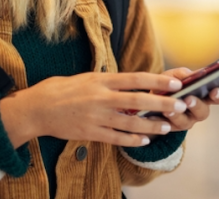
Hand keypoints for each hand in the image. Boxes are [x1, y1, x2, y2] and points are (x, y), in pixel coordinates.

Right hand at [0, 72, 188, 148]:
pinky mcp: (90, 133)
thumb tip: (133, 83)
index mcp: (101, 80)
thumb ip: (109, 82)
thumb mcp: (87, 77)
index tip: (175, 83)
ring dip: (152, 126)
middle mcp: (101, 97)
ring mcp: (96, 117)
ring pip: (130, 123)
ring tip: (168, 127)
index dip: (157, 81)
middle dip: (162, 104)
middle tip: (181, 105)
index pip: (135, 78)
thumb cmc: (62, 89)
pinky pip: (116, 138)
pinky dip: (132, 140)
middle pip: (138, 101)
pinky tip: (145, 140)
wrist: (37, 108)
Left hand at [158, 67, 218, 131]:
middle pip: (203, 112)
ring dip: (178, 115)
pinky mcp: (171, 128)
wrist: (151, 97)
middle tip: (189, 99)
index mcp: (205, 95)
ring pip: (186, 122)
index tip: (215, 91)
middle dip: (196, 105)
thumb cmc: (169, 84)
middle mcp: (198, 110)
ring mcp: (186, 121)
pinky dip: (162, 121)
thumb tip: (192, 75)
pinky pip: (168, 127)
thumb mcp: (175, 75)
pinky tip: (156, 115)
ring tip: (169, 109)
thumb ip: (184, 74)